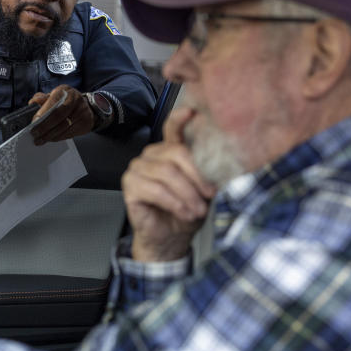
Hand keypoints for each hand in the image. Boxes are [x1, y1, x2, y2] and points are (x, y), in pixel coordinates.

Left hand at [28, 85, 93, 144]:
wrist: (86, 107)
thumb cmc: (65, 102)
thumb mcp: (54, 96)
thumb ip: (42, 99)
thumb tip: (33, 103)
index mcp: (65, 90)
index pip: (53, 102)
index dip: (43, 113)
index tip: (33, 122)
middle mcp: (75, 99)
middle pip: (58, 116)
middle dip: (44, 127)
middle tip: (34, 134)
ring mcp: (82, 111)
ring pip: (63, 127)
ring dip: (50, 135)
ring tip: (40, 140)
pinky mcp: (85, 123)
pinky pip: (69, 133)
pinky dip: (58, 138)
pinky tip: (51, 139)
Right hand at [121, 107, 216, 261]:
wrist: (171, 238)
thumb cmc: (186, 212)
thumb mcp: (203, 190)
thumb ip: (207, 173)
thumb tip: (221, 165)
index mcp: (169, 150)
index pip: (172, 128)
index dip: (180, 119)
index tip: (192, 112)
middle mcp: (151, 155)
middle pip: (175, 153)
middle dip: (197, 176)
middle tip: (209, 195)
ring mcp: (137, 168)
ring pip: (167, 173)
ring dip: (187, 194)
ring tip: (197, 210)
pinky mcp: (129, 185)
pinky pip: (155, 189)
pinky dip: (174, 202)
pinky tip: (184, 212)